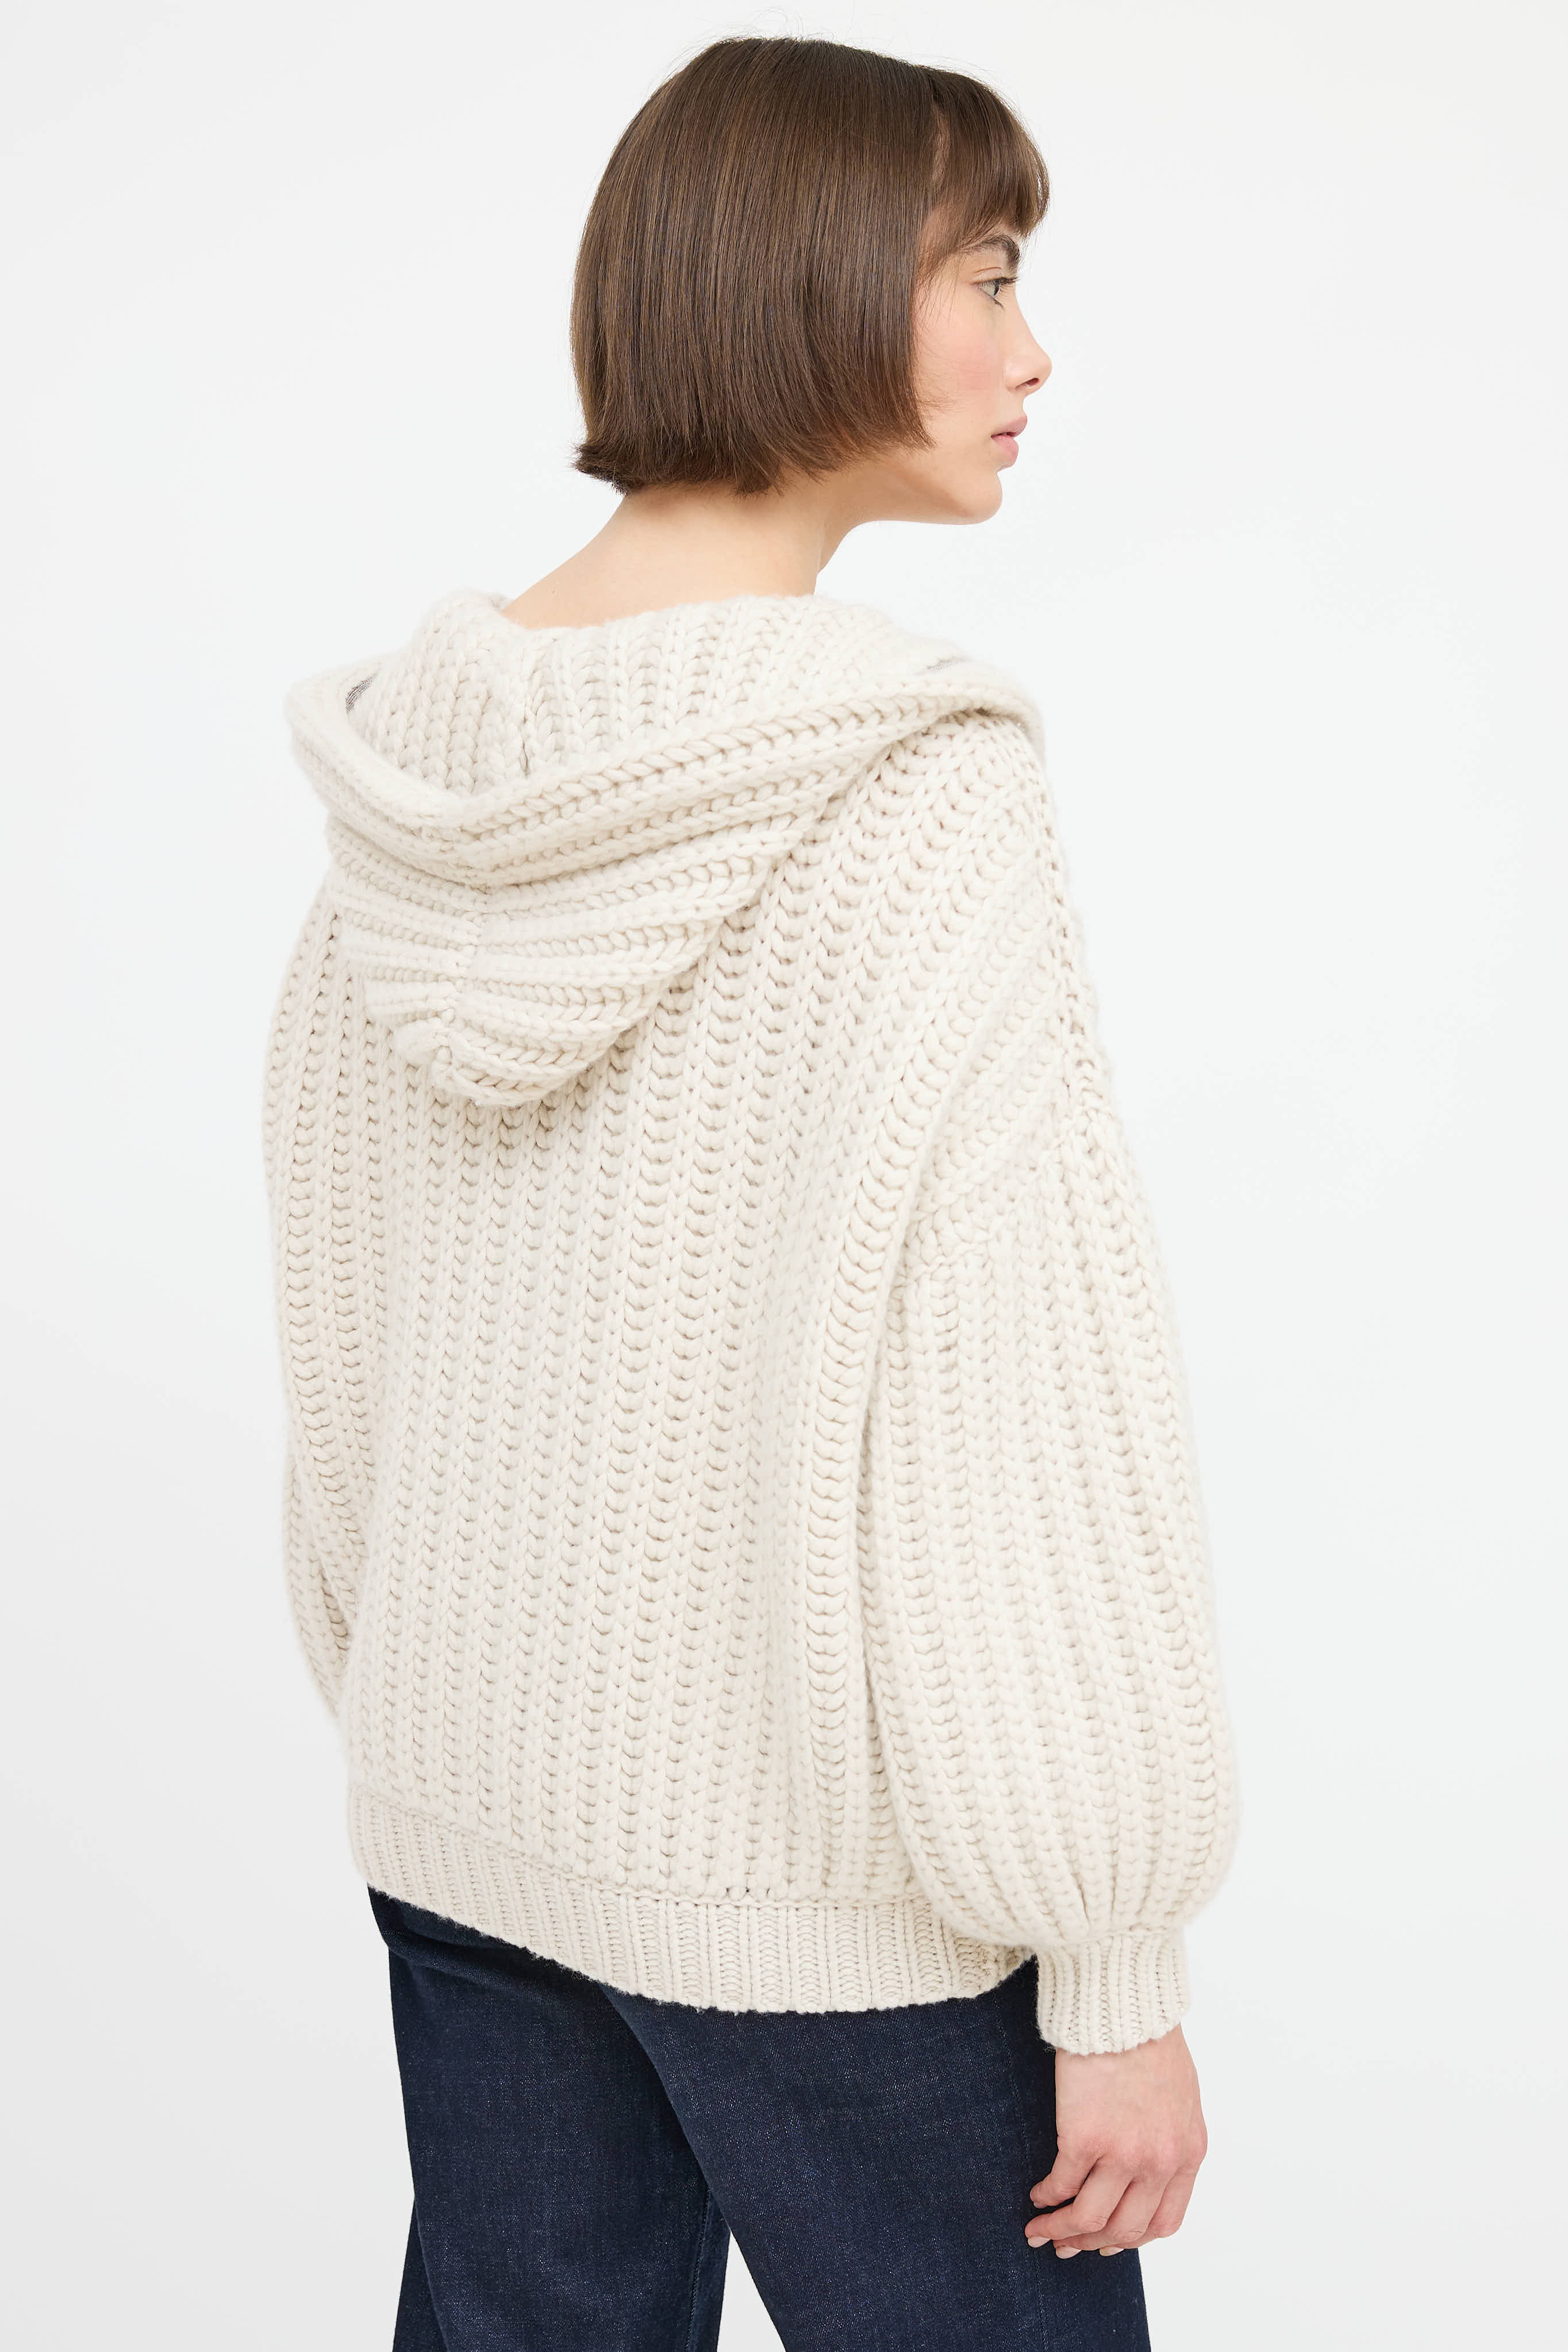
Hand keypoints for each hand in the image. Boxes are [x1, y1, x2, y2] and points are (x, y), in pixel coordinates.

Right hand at [1024, 2022, 1206, 2257]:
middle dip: (1091, 2242)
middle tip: (1066, 2244)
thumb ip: (1169, 2139)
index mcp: (1186, 2153)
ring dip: (1062, 2230)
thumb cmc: (1149, 2038)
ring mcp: (1123, 2154)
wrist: (1125, 2004)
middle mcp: (1159, 2162)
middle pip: (1125, 2229)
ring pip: (1090, 2218)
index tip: (1106, 2241)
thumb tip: (1144, 2171)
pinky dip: (1047, 2196)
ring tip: (1040, 2229)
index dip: (1130, 2239)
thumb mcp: (1180, 2098)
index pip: (1163, 2222)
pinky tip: (1037, 2193)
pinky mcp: (1084, 2138)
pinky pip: (1062, 2184)